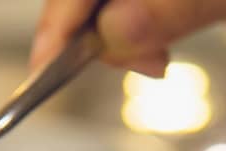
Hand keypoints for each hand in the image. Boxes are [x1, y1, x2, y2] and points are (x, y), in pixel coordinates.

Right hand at [31, 0, 225, 75]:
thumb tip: (113, 31)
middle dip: (92, 25)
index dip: (65, 10)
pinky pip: (123, 4)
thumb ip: (176, 6)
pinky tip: (153, 53)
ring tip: (154, 65)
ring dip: (113, 37)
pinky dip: (129, 33)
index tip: (50, 59)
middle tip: (136, 68)